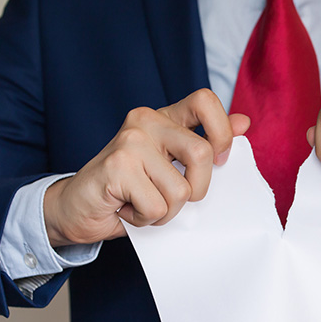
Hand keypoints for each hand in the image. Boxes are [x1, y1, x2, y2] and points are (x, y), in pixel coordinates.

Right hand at [44, 89, 249, 246]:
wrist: (76, 208)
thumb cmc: (128, 191)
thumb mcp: (171, 166)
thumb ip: (205, 143)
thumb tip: (244, 122)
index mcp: (163, 118)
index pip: (205, 100)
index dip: (222, 132)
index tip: (217, 160)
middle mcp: (146, 121)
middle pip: (202, 153)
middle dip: (197, 190)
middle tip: (173, 198)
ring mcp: (130, 142)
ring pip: (181, 189)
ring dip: (167, 212)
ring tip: (143, 204)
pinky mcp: (117, 167)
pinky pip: (157, 207)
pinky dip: (146, 220)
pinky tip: (127, 209)